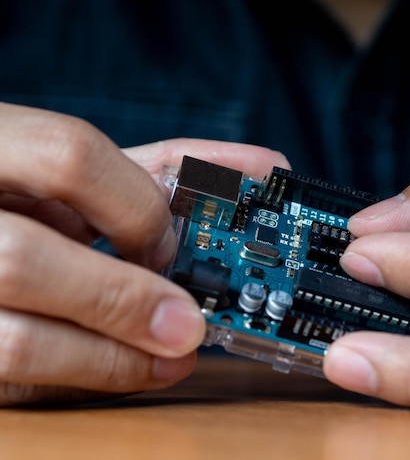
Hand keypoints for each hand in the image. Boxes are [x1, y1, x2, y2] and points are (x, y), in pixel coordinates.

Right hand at [0, 103, 289, 405]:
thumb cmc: (20, 194)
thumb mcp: (69, 171)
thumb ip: (142, 175)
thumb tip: (252, 172)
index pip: (67, 158)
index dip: (137, 206)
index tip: (177, 244)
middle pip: (24, 261)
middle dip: (126, 299)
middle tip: (190, 324)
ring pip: (16, 343)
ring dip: (113, 359)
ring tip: (174, 360)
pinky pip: (15, 386)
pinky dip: (85, 382)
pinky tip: (128, 370)